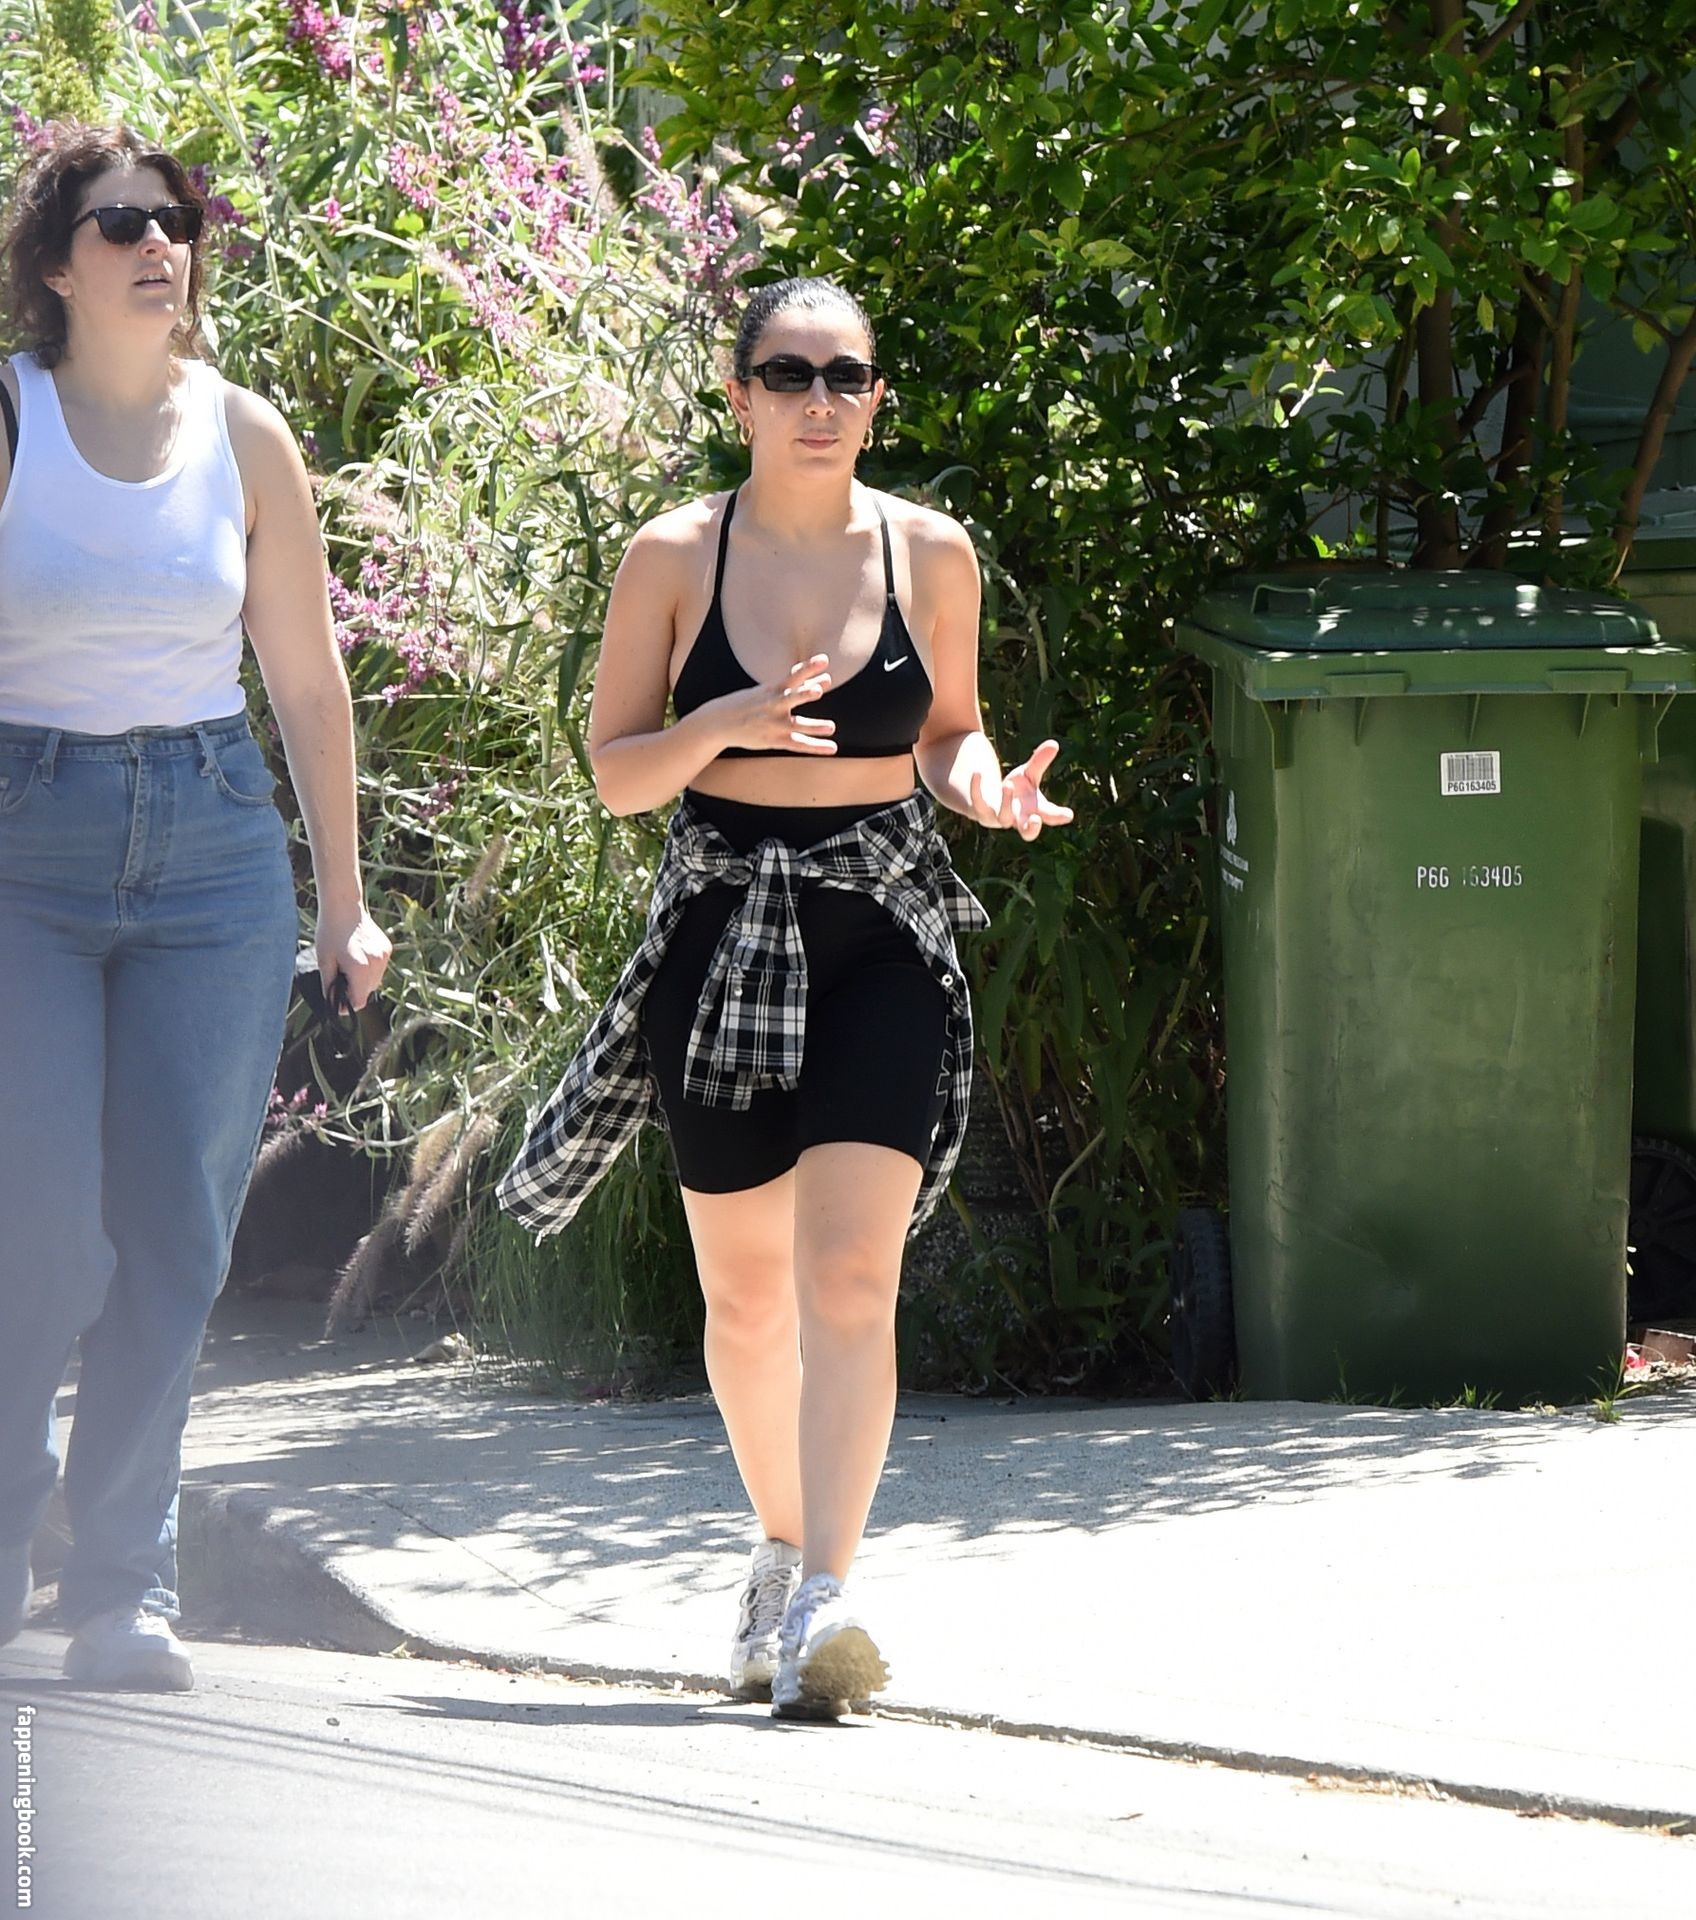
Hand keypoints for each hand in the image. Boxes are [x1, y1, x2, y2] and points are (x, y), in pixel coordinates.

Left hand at [316, 904, 392, 1012]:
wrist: (344, 907)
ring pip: (375, 981)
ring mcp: (384, 956)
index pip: (359, 1001)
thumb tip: (331, 1004)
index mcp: (360, 969)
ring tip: (349, 966)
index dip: (347, 1005)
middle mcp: (376, 964)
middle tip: (340, 980)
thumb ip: (329, 985)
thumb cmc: (330, 932)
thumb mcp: (324, 961)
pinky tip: (358, 957)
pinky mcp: (387, 949)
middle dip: (354, 991)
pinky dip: (370, 968)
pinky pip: (380, 968)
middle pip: (368, 992)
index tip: (338, 1002)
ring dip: (363, 980)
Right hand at [710, 653, 836, 754]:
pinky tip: (832, 748)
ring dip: (813, 726)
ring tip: (831, 727)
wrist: (719, 721)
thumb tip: (827, 679)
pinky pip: (798, 745)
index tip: (824, 660)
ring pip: (797, 725)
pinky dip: (815, 747)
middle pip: (791, 697)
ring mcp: (774, 724)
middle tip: (817, 690)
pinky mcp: (773, 740)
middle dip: (803, 693)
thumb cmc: (750, 702)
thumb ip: (802, 685)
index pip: (793, 675)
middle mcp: (774, 705)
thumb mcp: (770, 689)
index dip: (808, 667)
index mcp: (773, 689)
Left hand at [968, 739, 1074, 840]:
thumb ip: (1040, 762)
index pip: (1049, 816)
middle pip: (1027, 832)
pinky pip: (978, 802)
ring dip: (1007, 801)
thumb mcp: (1029, 774)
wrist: (990, 800)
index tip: (1068, 815)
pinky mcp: (981, 811)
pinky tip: (977, 772)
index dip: (1058, 816)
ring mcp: (999, 818)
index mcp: (1034, 811)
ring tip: (1009, 783)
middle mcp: (1018, 819)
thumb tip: (1054, 743)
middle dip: (1032, 829)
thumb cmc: (1017, 790)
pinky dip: (977, 788)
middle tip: (1036, 821)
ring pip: (1004, 817)